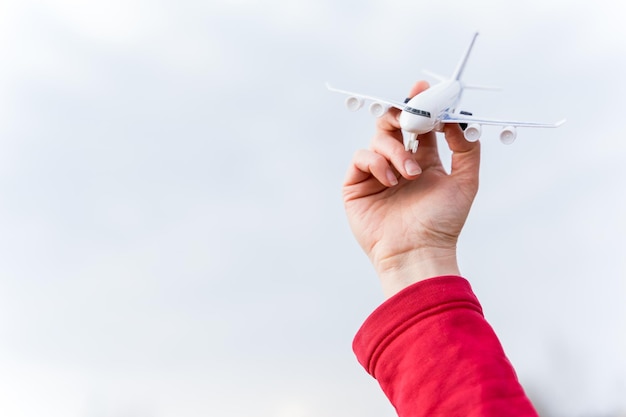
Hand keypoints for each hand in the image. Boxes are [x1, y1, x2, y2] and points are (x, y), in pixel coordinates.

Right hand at [343, 81, 479, 297]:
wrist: (417, 252)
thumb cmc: (442, 223)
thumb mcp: (466, 182)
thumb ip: (466, 148)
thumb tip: (457, 119)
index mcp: (423, 162)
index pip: (419, 126)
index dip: (420, 106)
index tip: (424, 90)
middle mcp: (398, 164)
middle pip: (393, 124)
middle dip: (401, 114)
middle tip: (411, 116)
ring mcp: (375, 174)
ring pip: (378, 138)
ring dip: (396, 150)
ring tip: (410, 174)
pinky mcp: (356, 184)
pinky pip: (362, 156)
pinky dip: (378, 163)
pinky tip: (392, 180)